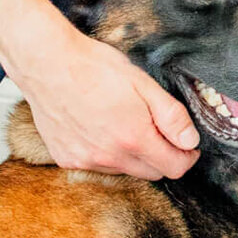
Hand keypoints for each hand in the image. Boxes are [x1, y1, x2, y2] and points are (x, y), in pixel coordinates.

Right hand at [22, 29, 199, 176]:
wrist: (47, 64)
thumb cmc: (94, 67)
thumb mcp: (143, 83)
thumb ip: (171, 116)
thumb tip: (190, 140)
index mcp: (134, 138)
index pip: (174, 168)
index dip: (187, 156)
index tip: (187, 144)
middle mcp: (110, 157)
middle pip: (151, 173)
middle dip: (163, 156)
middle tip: (158, 129)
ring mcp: (85, 160)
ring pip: (124, 170)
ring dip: (133, 156)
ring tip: (124, 122)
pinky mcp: (66, 159)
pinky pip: (98, 165)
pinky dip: (106, 153)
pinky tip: (99, 128)